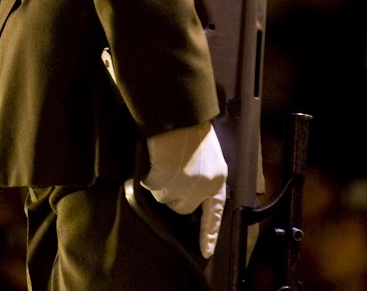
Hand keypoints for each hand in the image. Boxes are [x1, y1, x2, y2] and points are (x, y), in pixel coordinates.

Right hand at [140, 121, 227, 258]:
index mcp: (218, 180)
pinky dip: (147, 176)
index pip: (215, 214)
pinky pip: (150, 186)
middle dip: (173, 194)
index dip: (209, 234)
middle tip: (169, 172)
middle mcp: (204, 186)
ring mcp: (184, 184)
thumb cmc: (192, 128)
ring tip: (163, 161)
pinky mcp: (166, 179)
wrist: (180, 113)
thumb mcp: (209, 156)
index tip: (205, 252)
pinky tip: (153, 161)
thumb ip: (204, 176)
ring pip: (165, 198)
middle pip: (183, 207)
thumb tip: (190, 194)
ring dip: (160, 184)